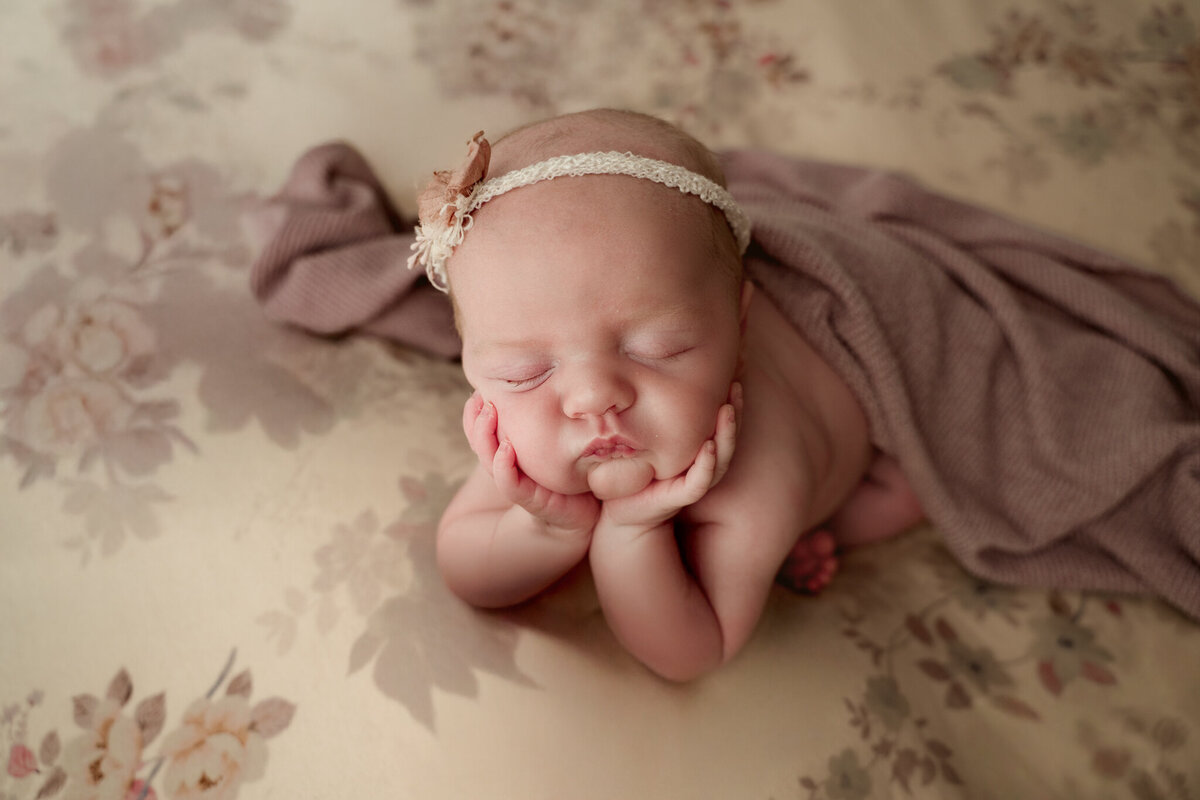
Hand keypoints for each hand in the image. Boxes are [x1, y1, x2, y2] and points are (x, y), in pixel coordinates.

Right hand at [462, 392, 600, 534]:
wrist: (593, 513)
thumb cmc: (578, 473)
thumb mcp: (560, 437)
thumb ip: (545, 416)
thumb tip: (536, 377)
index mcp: (512, 455)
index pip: (483, 436)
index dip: (474, 418)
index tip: (476, 393)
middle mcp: (513, 471)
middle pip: (483, 447)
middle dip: (476, 424)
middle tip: (478, 401)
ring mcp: (522, 488)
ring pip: (493, 464)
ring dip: (486, 440)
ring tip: (489, 414)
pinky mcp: (536, 504)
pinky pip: (514, 487)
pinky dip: (505, 469)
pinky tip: (505, 449)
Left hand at [601, 383, 739, 529]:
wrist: (618, 504)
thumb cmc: (632, 462)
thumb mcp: (642, 431)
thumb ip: (652, 407)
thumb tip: (649, 368)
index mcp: (696, 448)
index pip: (718, 422)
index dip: (729, 401)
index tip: (733, 374)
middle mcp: (700, 463)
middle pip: (726, 437)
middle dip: (734, 413)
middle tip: (736, 387)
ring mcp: (692, 480)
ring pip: (720, 457)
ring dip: (726, 435)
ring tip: (727, 411)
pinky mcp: (679, 496)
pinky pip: (699, 481)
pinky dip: (707, 464)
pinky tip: (710, 446)